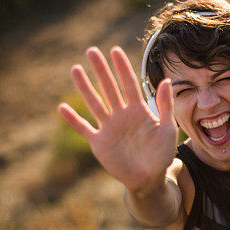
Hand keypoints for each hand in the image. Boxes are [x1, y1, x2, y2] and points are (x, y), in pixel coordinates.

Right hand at [58, 46, 177, 192]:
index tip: (115, 50)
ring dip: (85, 87)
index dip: (122, 68)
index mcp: (138, 110)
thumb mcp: (168, 129)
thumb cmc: (161, 154)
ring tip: (75, 69)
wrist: (149, 179)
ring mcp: (109, 127)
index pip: (129, 83)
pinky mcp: (99, 143)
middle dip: (100, 70)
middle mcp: (121, 115)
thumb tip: (167, 80)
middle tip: (91, 51)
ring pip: (94, 103)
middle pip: (109, 88)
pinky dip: (73, 120)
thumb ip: (165, 106)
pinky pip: (84, 128)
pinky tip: (62, 108)